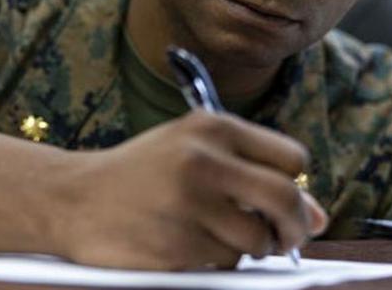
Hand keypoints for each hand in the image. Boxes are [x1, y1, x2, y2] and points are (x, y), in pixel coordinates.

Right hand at [53, 110, 327, 269]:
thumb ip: (253, 174)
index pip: (292, 158)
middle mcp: (203, 160)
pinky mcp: (177, 245)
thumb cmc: (141, 173)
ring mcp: (189, 205)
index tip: (279, 199)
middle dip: (293, 226)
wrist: (72, 198)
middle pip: (286, 200)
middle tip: (283, 238)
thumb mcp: (193, 153)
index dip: (293, 184)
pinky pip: (223, 264)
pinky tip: (181, 242)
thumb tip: (319, 216)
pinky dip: (213, 261)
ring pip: (256, 241)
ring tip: (209, 234)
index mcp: (212, 127)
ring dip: (245, 248)